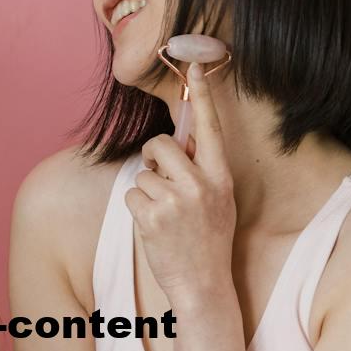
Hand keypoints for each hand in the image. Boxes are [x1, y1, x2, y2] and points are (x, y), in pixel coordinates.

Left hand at [124, 63, 235, 307]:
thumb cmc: (207, 239)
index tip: (193, 65)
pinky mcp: (151, 217)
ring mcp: (176, 201)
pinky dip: (135, 209)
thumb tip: (177, 143)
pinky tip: (153, 228)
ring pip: (142, 173)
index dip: (201, 96)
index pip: (209, 128)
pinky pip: (131, 195)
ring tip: (163, 216)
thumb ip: (201, 171)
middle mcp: (200, 184)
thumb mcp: (217, 200)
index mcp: (220, 176)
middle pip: (161, 144)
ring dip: (145, 191)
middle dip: (153, 158)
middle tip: (160, 180)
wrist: (203, 284)